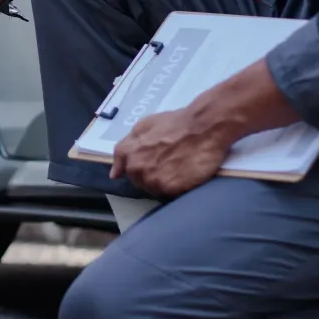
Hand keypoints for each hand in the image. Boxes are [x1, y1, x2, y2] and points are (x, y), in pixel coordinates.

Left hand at [109, 107, 231, 197]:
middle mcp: (136, 169)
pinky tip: (185, 175)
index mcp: (128, 153)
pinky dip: (177, 188)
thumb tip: (114, 174)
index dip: (139, 166)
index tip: (151, 163)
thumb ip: (125, 148)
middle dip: (150, 175)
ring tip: (178, 169)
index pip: (125, 170)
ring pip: (154, 190)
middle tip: (168, 163)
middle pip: (139, 182)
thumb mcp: (143, 126)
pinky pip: (170, 195)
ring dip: (163, 183)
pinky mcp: (170, 189)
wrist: (204, 127)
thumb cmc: (175, 123)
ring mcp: (153, 180)